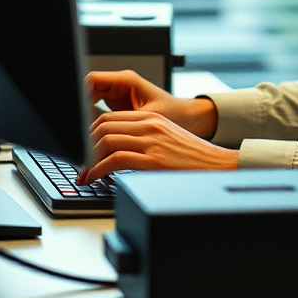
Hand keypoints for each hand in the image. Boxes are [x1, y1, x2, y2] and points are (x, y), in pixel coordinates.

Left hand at [77, 110, 238, 183]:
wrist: (218, 165)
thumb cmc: (193, 158)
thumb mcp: (167, 139)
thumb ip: (144, 139)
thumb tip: (116, 152)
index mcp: (151, 117)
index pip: (109, 117)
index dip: (89, 133)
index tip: (82, 148)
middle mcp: (149, 124)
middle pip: (102, 126)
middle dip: (84, 144)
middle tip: (78, 162)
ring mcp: (151, 140)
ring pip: (105, 141)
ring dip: (87, 160)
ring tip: (83, 175)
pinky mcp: (152, 159)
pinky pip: (114, 160)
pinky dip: (97, 170)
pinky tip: (94, 179)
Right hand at [85, 70, 217, 137]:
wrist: (190, 120)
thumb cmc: (176, 114)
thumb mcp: (148, 118)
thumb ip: (124, 121)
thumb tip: (104, 128)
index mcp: (126, 80)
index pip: (91, 80)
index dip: (78, 94)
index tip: (73, 112)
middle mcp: (120, 85)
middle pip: (87, 91)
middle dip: (78, 110)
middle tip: (73, 130)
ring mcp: (118, 95)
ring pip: (90, 103)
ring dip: (84, 119)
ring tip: (80, 137)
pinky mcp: (118, 108)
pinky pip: (97, 112)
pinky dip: (92, 124)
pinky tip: (91, 138)